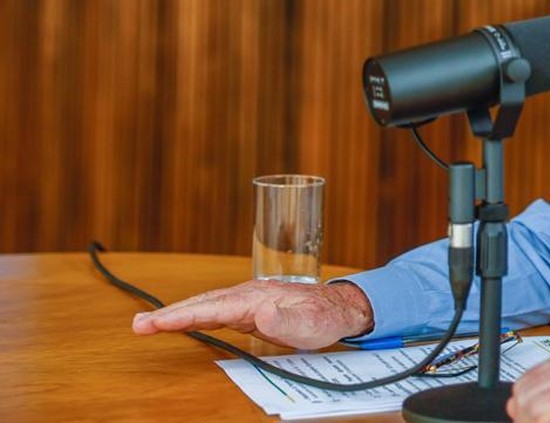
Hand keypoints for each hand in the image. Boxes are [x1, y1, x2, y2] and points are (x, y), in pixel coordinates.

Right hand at [130, 280, 373, 349]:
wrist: (339, 308)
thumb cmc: (324, 317)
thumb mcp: (310, 324)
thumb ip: (286, 319)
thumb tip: (261, 313)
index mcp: (256, 298)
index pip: (213, 308)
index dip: (183, 315)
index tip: (156, 323)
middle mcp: (247, 296)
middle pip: (202, 304)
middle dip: (169, 314)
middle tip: (137, 326)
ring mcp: (246, 301)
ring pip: (205, 306)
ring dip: (177, 315)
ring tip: (146, 325)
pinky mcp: (249, 310)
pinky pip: (214, 313)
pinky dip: (193, 316)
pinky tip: (181, 322)